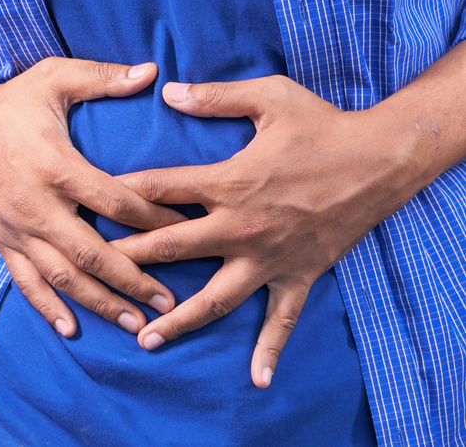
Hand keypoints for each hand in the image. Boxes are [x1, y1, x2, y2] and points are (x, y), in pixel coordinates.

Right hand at [0, 57, 185, 336]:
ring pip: (62, 277)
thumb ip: (103, 77)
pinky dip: (47, 307)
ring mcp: (16, 228)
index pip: (117, 203)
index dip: (156, 220)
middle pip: (92, 254)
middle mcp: (36, 204)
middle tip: (169, 303)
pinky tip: (71, 328)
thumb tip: (153, 72)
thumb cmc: (11, 99)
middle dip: (134, 281)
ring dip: (100, 303)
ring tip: (135, 323)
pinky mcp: (0, 239)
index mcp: (57, 166)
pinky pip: (25, 281)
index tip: (188, 231)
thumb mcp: (56, 77)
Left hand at [111, 75, 422, 386]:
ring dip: (178, 319)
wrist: (382, 159)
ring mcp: (269, 256)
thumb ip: (215, 97)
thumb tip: (167, 91)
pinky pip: (282, 319)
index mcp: (230, 180)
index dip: (121, 194)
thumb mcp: (269, 97)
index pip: (161, 189)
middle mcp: (242, 226)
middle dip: (129, 261)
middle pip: (172, 247)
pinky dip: (271, 350)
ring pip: (215, 298)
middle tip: (92, 273)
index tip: (87, 205)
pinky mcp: (298, 274)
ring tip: (144, 339)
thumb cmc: (323, 124)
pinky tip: (257, 378)